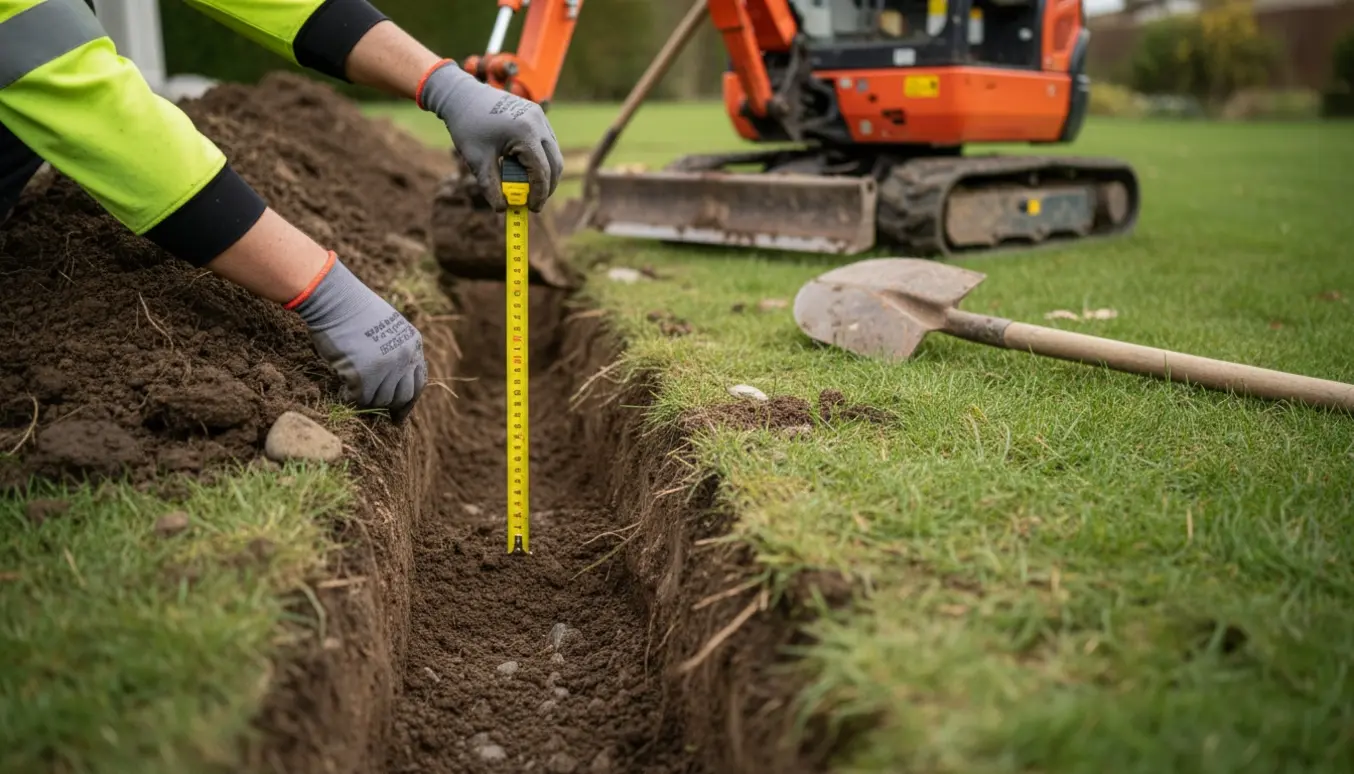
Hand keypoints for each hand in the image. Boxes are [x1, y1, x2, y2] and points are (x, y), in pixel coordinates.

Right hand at [289, 253, 425, 422]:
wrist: (334, 299)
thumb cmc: (354, 309)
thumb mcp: (387, 327)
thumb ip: (396, 350)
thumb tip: (393, 379)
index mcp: (413, 345)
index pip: (418, 383)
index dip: (408, 401)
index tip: (398, 415)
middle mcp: (404, 357)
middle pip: (401, 396)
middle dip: (387, 405)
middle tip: (373, 409)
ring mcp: (386, 367)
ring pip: (380, 400)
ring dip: (366, 400)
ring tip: (352, 390)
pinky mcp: (364, 375)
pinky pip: (359, 399)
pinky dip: (349, 398)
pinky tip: (342, 391)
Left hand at [418, 61, 562, 211]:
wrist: (462, 95)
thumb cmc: (468, 127)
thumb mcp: (477, 161)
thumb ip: (491, 187)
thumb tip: (502, 209)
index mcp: (525, 133)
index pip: (542, 171)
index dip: (539, 194)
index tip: (532, 209)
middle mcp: (538, 122)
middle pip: (555, 163)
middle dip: (547, 186)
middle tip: (534, 202)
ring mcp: (539, 116)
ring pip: (554, 153)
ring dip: (546, 173)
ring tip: (529, 188)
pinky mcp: (536, 115)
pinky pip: (547, 142)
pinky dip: (541, 159)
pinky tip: (526, 170)